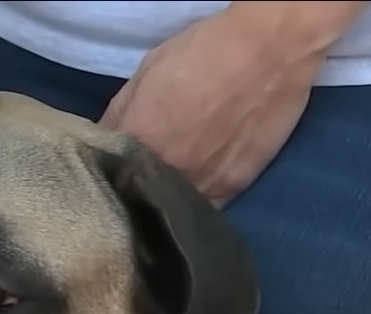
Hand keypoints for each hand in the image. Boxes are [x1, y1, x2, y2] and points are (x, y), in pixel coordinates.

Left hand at [101, 6, 335, 205]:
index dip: (108, 175)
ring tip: (169, 187)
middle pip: (141, 197)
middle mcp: (168, 172)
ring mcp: (203, 184)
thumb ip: (118, 117)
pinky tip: (196, 189)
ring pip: (174, 208)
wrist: (268, 48)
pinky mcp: (235, 187)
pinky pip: (207, 208)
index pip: (108, 176)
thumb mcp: (145, 75)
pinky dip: (197, 203)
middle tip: (140, 179)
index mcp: (138, 143)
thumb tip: (101, 145)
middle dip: (136, 191)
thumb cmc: (202, 52)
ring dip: (168, 202)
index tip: (109, 172)